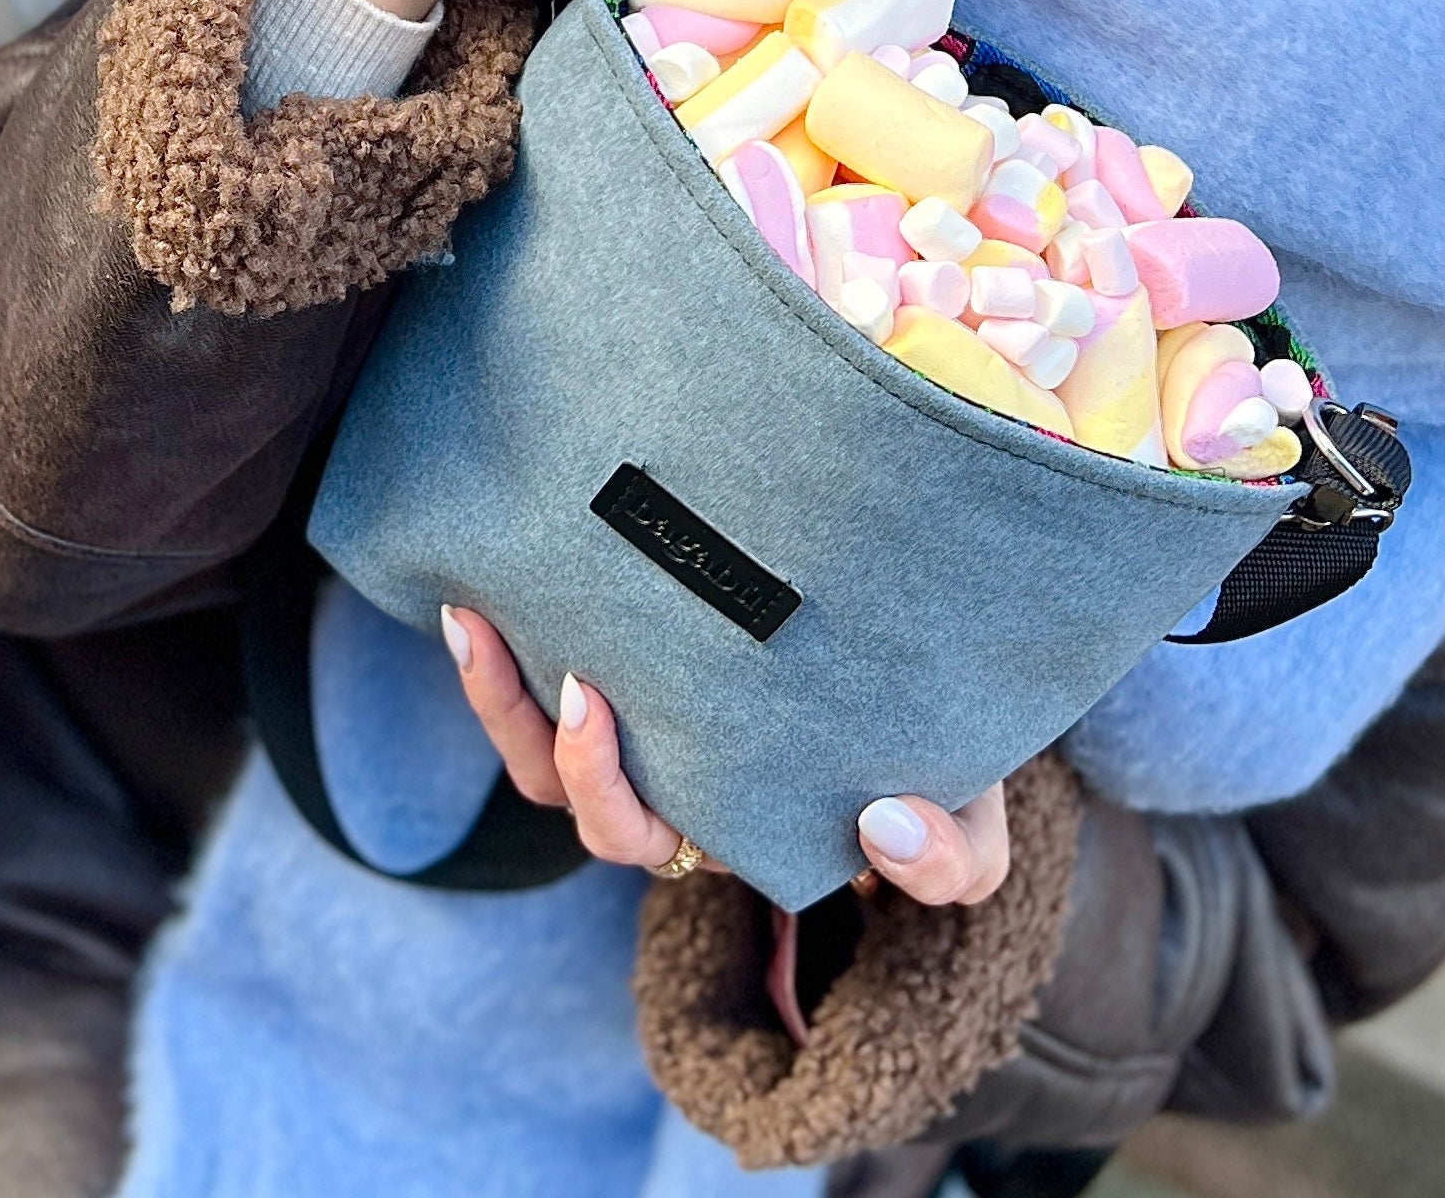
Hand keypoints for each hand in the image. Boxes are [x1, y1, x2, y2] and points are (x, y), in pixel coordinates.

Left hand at [440, 606, 1008, 904]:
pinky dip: (500, 652)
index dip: (610, 789)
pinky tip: (481, 588)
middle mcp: (677, 790)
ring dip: (497, 695)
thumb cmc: (934, 747)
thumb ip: (950, 856)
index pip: (659, 841)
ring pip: (538, 754)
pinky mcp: (617, 665)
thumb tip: (887, 829)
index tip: (622, 714)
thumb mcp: (968, 809)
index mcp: (738, 828)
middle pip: (589, 808)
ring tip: (476, 619)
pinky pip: (530, 686)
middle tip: (574, 679)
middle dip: (562, 754)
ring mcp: (643, 732)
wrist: (925, 659)